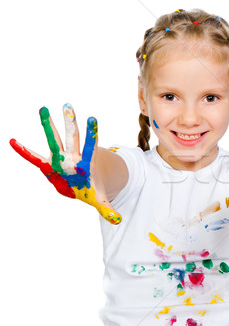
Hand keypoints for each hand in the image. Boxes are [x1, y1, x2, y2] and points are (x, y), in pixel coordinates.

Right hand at [10, 104, 121, 223]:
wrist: (82, 185)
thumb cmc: (91, 189)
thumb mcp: (99, 200)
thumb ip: (107, 208)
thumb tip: (118, 220)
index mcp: (87, 162)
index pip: (91, 145)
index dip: (92, 133)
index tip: (93, 118)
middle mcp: (73, 156)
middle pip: (72, 137)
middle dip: (70, 122)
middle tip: (68, 105)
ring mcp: (60, 158)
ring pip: (55, 140)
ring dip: (48, 126)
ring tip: (43, 108)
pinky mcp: (49, 165)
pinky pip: (34, 157)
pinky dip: (24, 151)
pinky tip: (14, 141)